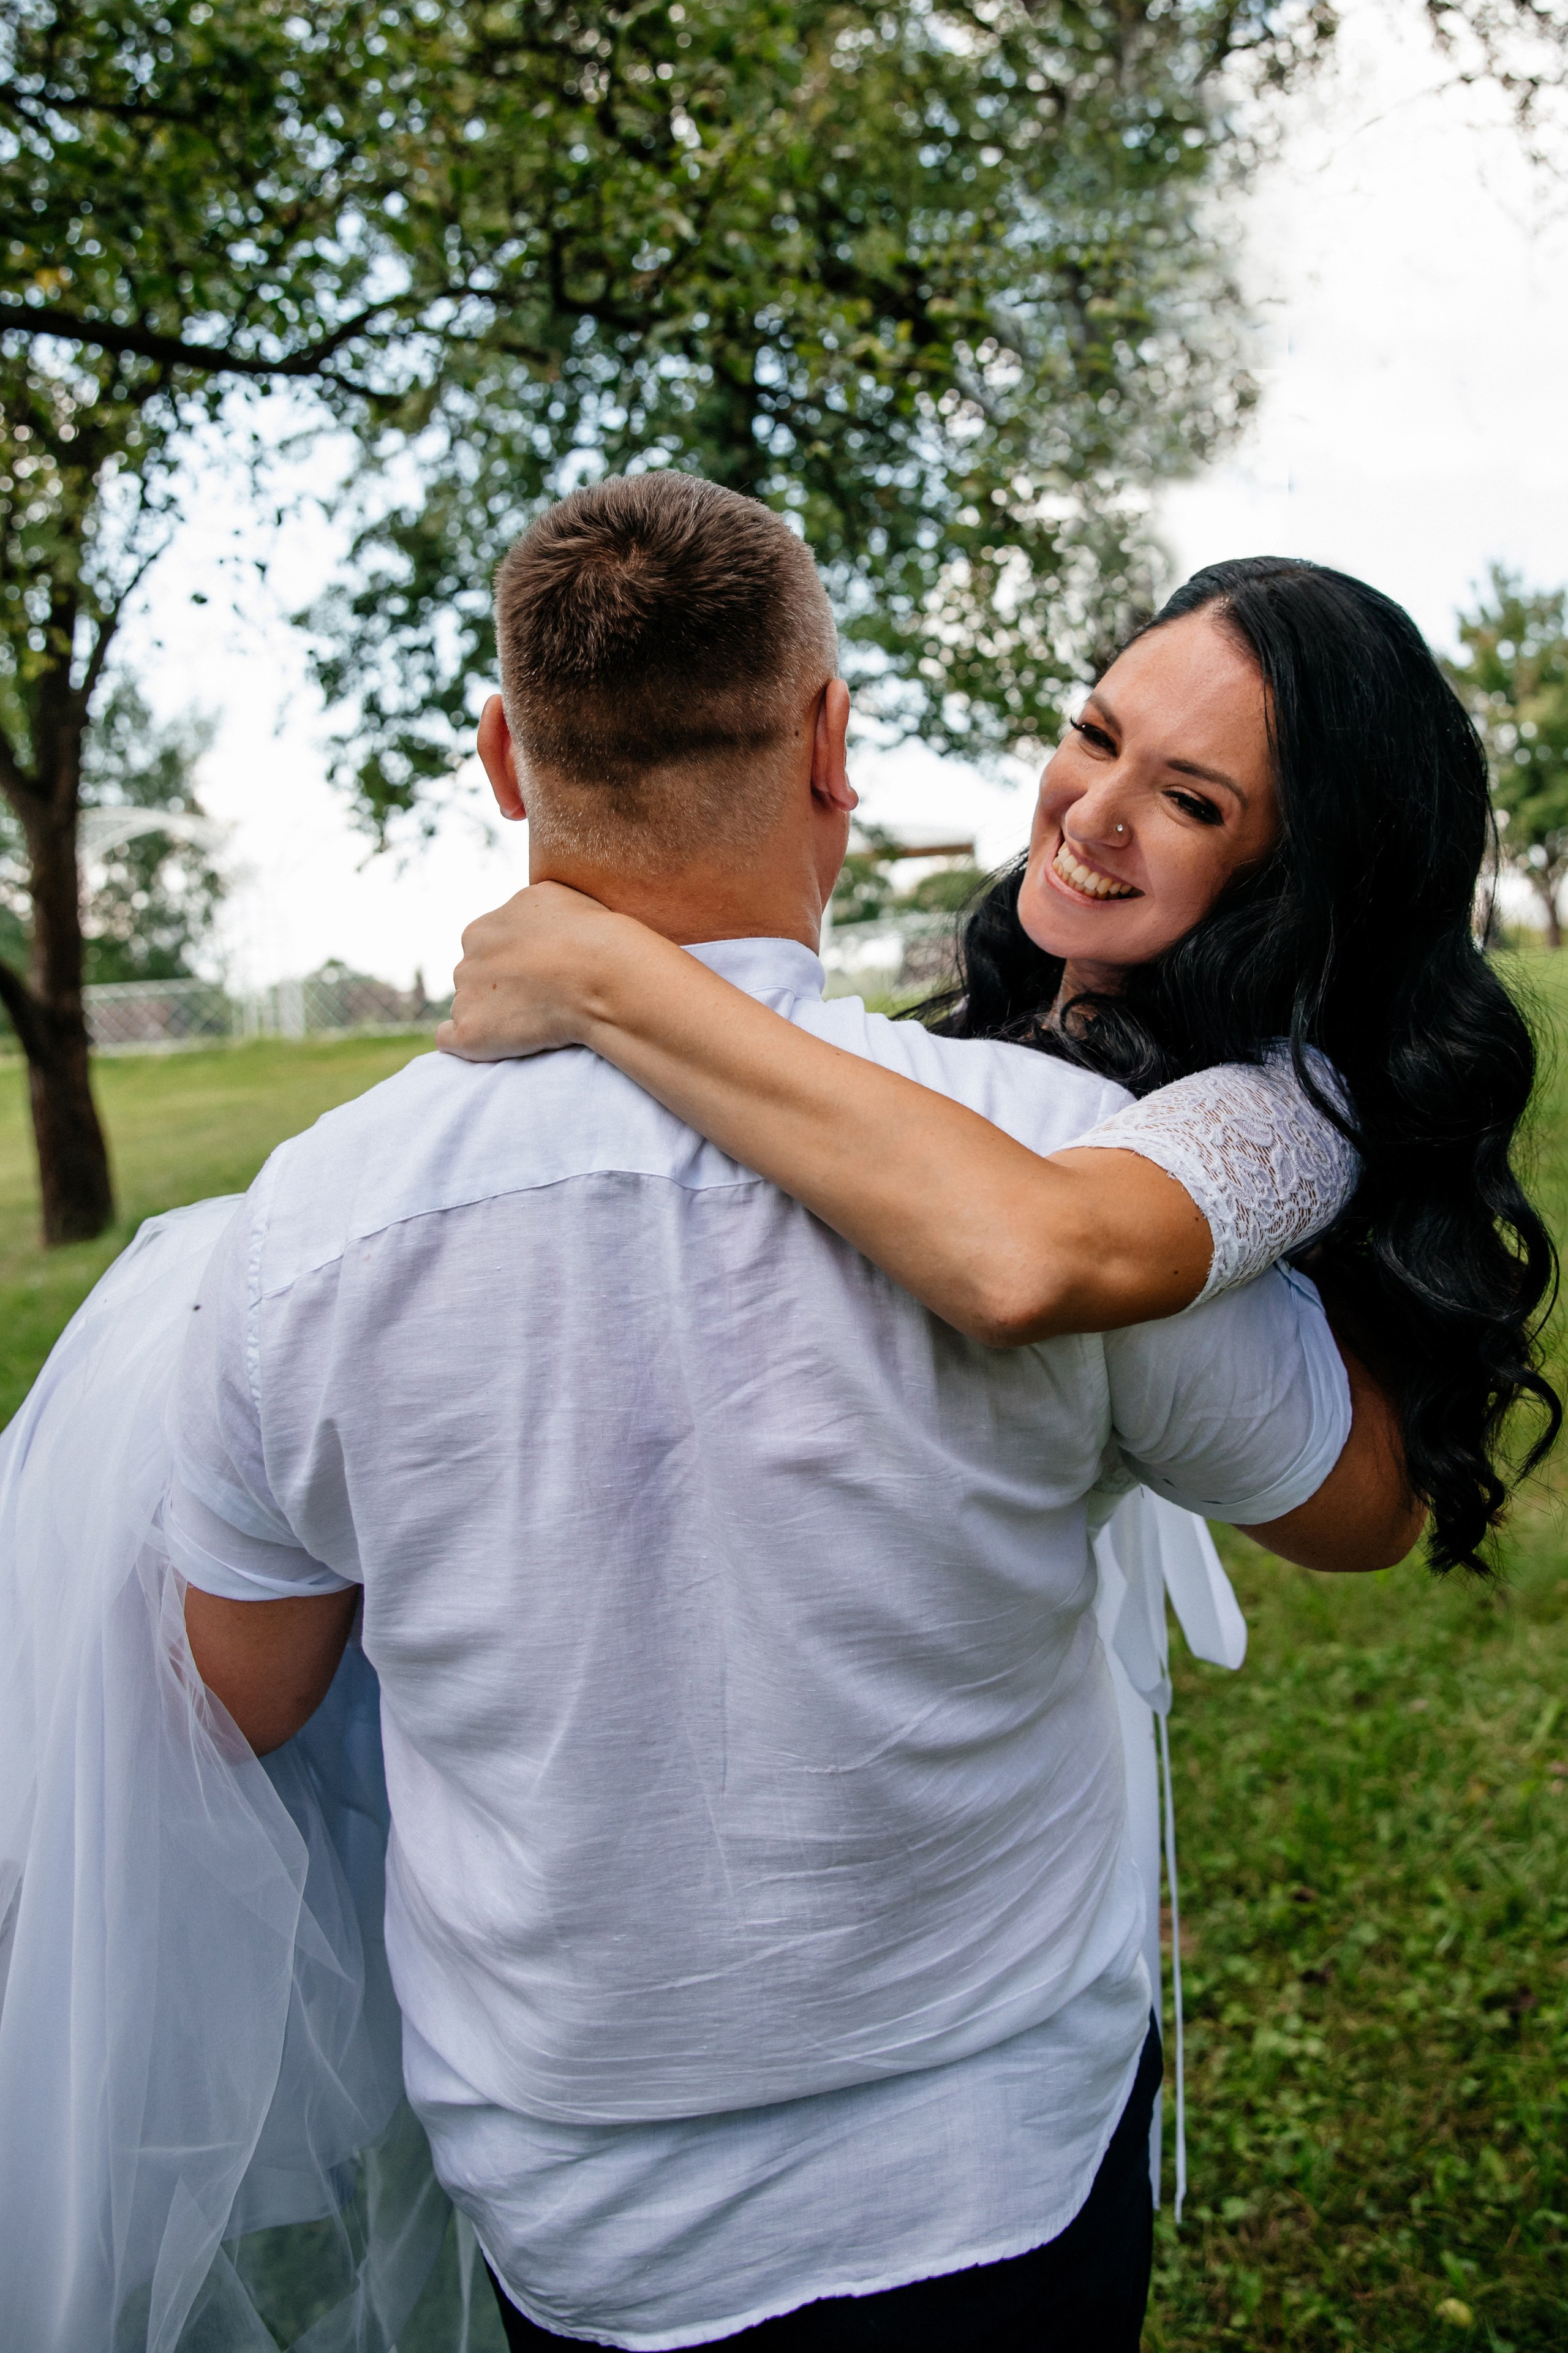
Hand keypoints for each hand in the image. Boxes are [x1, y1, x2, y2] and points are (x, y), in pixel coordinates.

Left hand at [438, 881, 624, 1060]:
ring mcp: (465, 997)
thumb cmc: (591, 936)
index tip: (540, 975)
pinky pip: (449, 1039)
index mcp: (483, 929)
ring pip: (467, 1007)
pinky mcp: (469, 1032)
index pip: (487, 949)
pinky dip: (467, 1042)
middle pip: (476, 978)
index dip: (514, 964)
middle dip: (499, 988)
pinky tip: (490, 1044)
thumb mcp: (556, 897)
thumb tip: (530, 921)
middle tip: (539, 1001)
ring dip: (491, 1015)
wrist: (599, 974)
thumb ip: (530, 910)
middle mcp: (467, 960)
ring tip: (534, 1023)